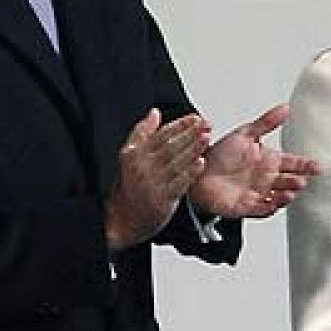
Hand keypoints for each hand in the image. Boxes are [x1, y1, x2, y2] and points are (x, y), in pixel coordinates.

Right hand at [106, 108, 209, 250]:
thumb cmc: (130, 185)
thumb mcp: (129, 156)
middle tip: (206, 124)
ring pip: (176, 162)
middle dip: (190, 133)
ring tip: (206, 138)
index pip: (160, 135)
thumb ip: (142, 133)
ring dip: (193, 149)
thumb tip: (154, 112)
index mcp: (133, 154)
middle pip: (169, 146)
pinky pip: (179, 183)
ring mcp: (152, 183)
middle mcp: (142, 167)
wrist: (124, 218)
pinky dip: (190, 173)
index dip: (179, 125)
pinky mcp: (161, 199)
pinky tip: (200, 163)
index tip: (194, 117)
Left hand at [189, 104, 321, 219]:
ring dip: (285, 197)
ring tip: (290, 192)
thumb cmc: (218, 154)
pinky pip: (261, 210)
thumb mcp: (244, 134)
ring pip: (278, 197)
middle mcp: (265, 179)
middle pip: (288, 182)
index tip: (317, 166)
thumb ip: (267, 123)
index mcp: (268, 162)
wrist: (196, 171)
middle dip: (296, 182)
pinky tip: (274, 204)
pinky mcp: (245, 206)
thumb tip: (285, 108)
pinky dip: (269, 208)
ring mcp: (257, 193)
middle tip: (301, 180)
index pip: (293, 164)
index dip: (306, 165)